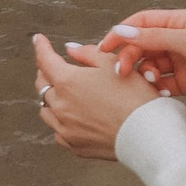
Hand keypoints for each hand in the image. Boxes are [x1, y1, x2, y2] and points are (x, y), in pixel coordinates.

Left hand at [31, 30, 155, 159]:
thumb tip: (71, 50)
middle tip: (53, 65)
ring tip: (63, 92)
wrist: (145, 134)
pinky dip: (61, 119)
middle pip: (42, 84)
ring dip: (51, 97)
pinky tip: (72, 115)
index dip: (41, 46)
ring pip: (46, 109)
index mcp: (68, 82)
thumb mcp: (113, 63)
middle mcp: (61, 106)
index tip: (39, 40)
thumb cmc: (133, 98)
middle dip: (46, 71)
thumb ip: (87, 53)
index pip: (45, 60)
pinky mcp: (73, 144)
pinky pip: (58, 130)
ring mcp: (65, 128)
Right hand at [92, 7, 185, 119]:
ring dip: (143, 74)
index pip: (142, 21)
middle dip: (129, 57)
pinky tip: (160, 94)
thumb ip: (154, 36)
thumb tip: (122, 30)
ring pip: (150, 66)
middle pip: (143, 44)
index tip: (104, 48)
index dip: (121, 33)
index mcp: (181, 21)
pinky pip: (161, 84)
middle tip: (121, 73)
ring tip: (148, 83)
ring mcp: (183, 62)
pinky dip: (156, 89)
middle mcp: (180, 39)